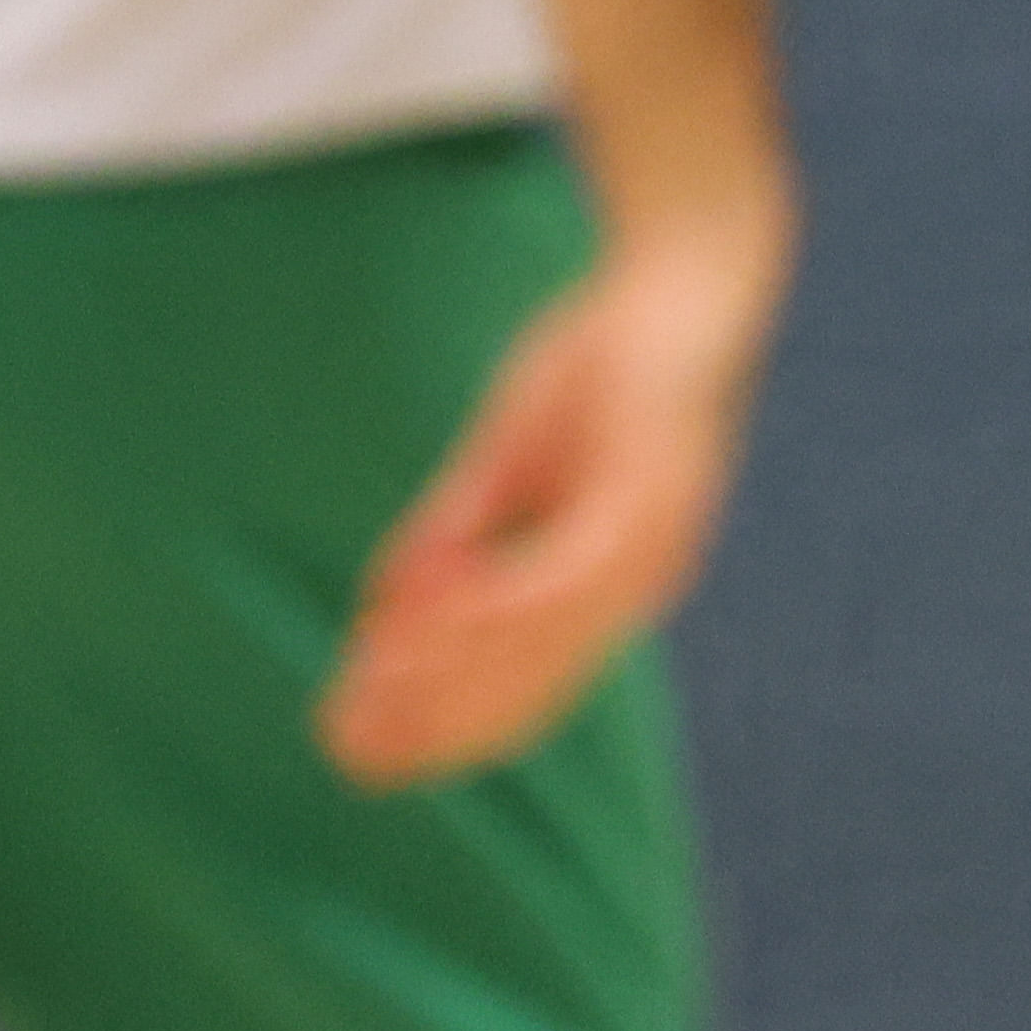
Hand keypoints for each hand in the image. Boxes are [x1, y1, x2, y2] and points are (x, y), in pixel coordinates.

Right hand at [317, 217, 782, 789]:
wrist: (686, 278)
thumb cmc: (601, 361)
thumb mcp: (506, 456)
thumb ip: (454, 532)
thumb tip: (384, 604)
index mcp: (609, 587)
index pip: (519, 688)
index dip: (439, 727)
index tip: (356, 750)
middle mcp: (634, 588)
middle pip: (526, 692)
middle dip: (430, 726)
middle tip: (344, 751)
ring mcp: (645, 549)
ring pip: (537, 649)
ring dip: (445, 678)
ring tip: (365, 697)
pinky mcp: (642, 499)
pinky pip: (558, 577)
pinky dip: (487, 609)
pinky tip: (423, 625)